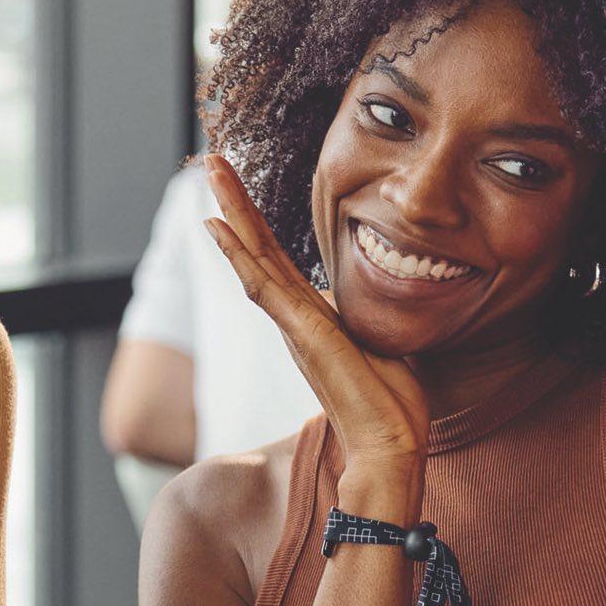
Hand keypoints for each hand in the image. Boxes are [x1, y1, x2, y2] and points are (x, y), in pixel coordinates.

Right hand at [201, 156, 428, 516]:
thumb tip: (367, 306)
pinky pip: (263, 287)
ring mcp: (295, 325)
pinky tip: (219, 228)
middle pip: (258, 250)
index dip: (257, 225)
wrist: (392, 444)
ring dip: (232, 214)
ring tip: (212, 174)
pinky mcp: (303, 334)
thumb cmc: (393, 404)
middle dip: (236, 203)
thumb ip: (366, 321)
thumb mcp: (381, 345)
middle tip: (213, 161)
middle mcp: (295, 319)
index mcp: (313, 319)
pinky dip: (240, 256)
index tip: (239, 192)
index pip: (278, 261)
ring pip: (253, 259)